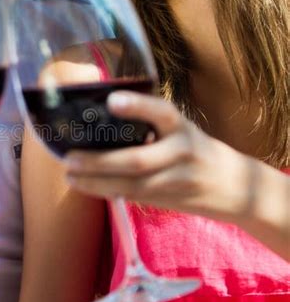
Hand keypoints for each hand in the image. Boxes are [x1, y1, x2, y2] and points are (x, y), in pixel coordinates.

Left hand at [64, 91, 256, 222]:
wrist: (234, 186)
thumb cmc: (196, 151)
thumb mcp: (181, 130)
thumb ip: (151, 124)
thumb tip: (101, 117)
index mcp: (182, 127)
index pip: (162, 112)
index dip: (138, 106)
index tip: (112, 101)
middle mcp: (182, 152)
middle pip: (138, 160)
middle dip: (99, 161)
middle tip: (69, 158)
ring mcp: (178, 180)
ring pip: (133, 185)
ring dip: (97, 183)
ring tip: (71, 176)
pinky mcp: (171, 200)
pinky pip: (135, 196)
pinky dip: (109, 192)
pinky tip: (87, 187)